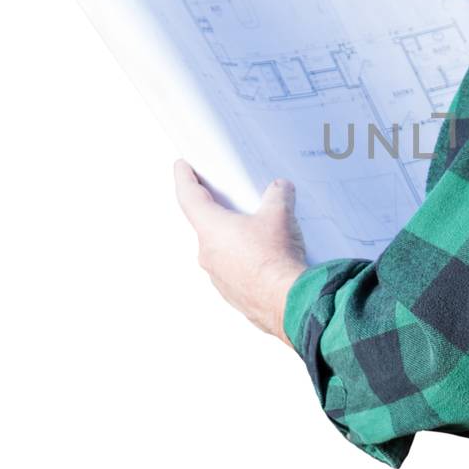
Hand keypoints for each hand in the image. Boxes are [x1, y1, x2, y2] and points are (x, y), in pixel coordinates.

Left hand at [173, 161, 307, 340]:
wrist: (287, 301)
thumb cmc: (275, 259)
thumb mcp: (280, 215)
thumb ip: (278, 195)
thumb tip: (280, 188)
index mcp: (212, 228)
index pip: (189, 197)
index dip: (184, 178)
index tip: (181, 167)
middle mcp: (208, 253)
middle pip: (207, 223)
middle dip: (219, 210)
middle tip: (232, 197)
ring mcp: (218, 276)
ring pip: (222, 249)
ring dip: (235, 238)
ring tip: (261, 231)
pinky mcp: (232, 293)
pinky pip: (234, 269)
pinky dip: (246, 260)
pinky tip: (267, 257)